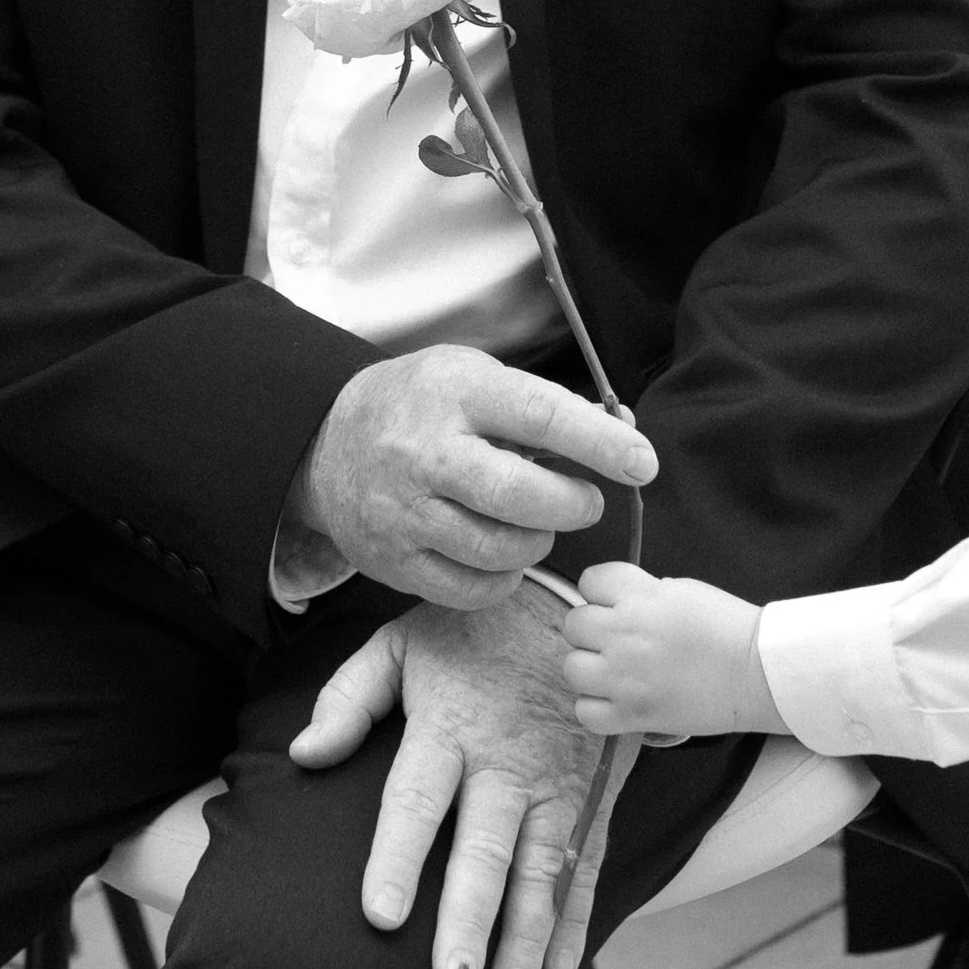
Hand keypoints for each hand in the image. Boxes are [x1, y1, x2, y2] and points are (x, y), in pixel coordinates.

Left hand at [289, 588, 640, 968]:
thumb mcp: (399, 642)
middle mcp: (506, 761)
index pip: (416, 800)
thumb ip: (348, 698)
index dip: (397, 859)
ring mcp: (558, 781)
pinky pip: (587, 862)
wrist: (574, 607)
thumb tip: (304, 756)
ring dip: (527, 937)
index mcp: (449, 725)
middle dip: (470, 922)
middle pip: (485, 851)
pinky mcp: (595, 792)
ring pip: (542, 869)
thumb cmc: (470, 634)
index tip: (380, 917)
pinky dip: (577, 917)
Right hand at [292, 348, 656, 610]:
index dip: (600, 444)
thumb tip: (625, 437)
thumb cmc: (424, 406)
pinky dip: (503, 578)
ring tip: (537, 522)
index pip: (540, 416)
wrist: (327, 441)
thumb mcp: (478, 379)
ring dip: (538, 542)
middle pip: (519, 495)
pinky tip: (502, 552)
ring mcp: (404, 512)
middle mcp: (424, 452)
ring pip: (499, 550)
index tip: (641, 463)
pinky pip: (470, 589)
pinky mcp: (393, 561)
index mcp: (455, 392)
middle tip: (587, 501)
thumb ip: (550, 407)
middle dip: (572, 504)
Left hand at [565, 565, 784, 739]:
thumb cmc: (728, 627)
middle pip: (573, 624)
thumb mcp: (683, 591)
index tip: (616, 603)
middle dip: (592, 630)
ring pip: (571, 668)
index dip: (601, 592)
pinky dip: (595, 708)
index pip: (589, 580)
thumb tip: (614, 605)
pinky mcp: (631, 714)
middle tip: (617, 640)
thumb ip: (642, 594)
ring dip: (589, 669)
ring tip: (613, 672)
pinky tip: (616, 700)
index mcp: (641, 596)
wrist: (757, 673)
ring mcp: (624, 678)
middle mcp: (625, 634)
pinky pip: (585, 712)